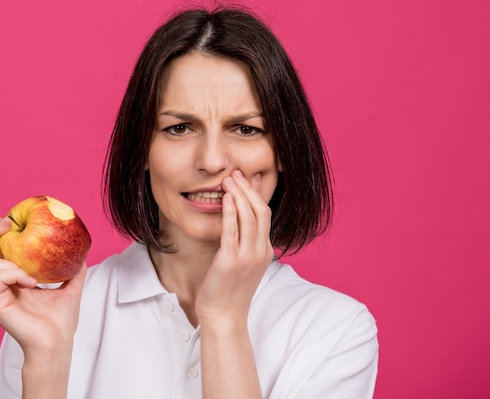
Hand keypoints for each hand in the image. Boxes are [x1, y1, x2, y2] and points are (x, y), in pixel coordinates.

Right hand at [0, 217, 85, 354]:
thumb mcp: (70, 287)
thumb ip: (73, 269)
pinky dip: (14, 274)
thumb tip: (82, 251)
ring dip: (9, 259)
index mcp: (11, 283)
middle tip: (7, 223)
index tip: (9, 220)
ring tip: (29, 270)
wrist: (57, 344)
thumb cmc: (61, 322)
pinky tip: (31, 281)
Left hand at [196, 170, 273, 327]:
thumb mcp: (243, 264)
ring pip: (249, 217)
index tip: (248, 178)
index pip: (265, 215)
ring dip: (238, 195)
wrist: (224, 316)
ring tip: (229, 179)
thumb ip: (245, 243)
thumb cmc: (229, 290)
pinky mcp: (230, 261)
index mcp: (264, 251)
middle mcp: (260, 252)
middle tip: (236, 173)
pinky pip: (232, 231)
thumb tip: (238, 222)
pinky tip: (224, 198)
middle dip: (248, 190)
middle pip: (260, 212)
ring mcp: (247, 257)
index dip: (256, 194)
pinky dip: (229, 212)